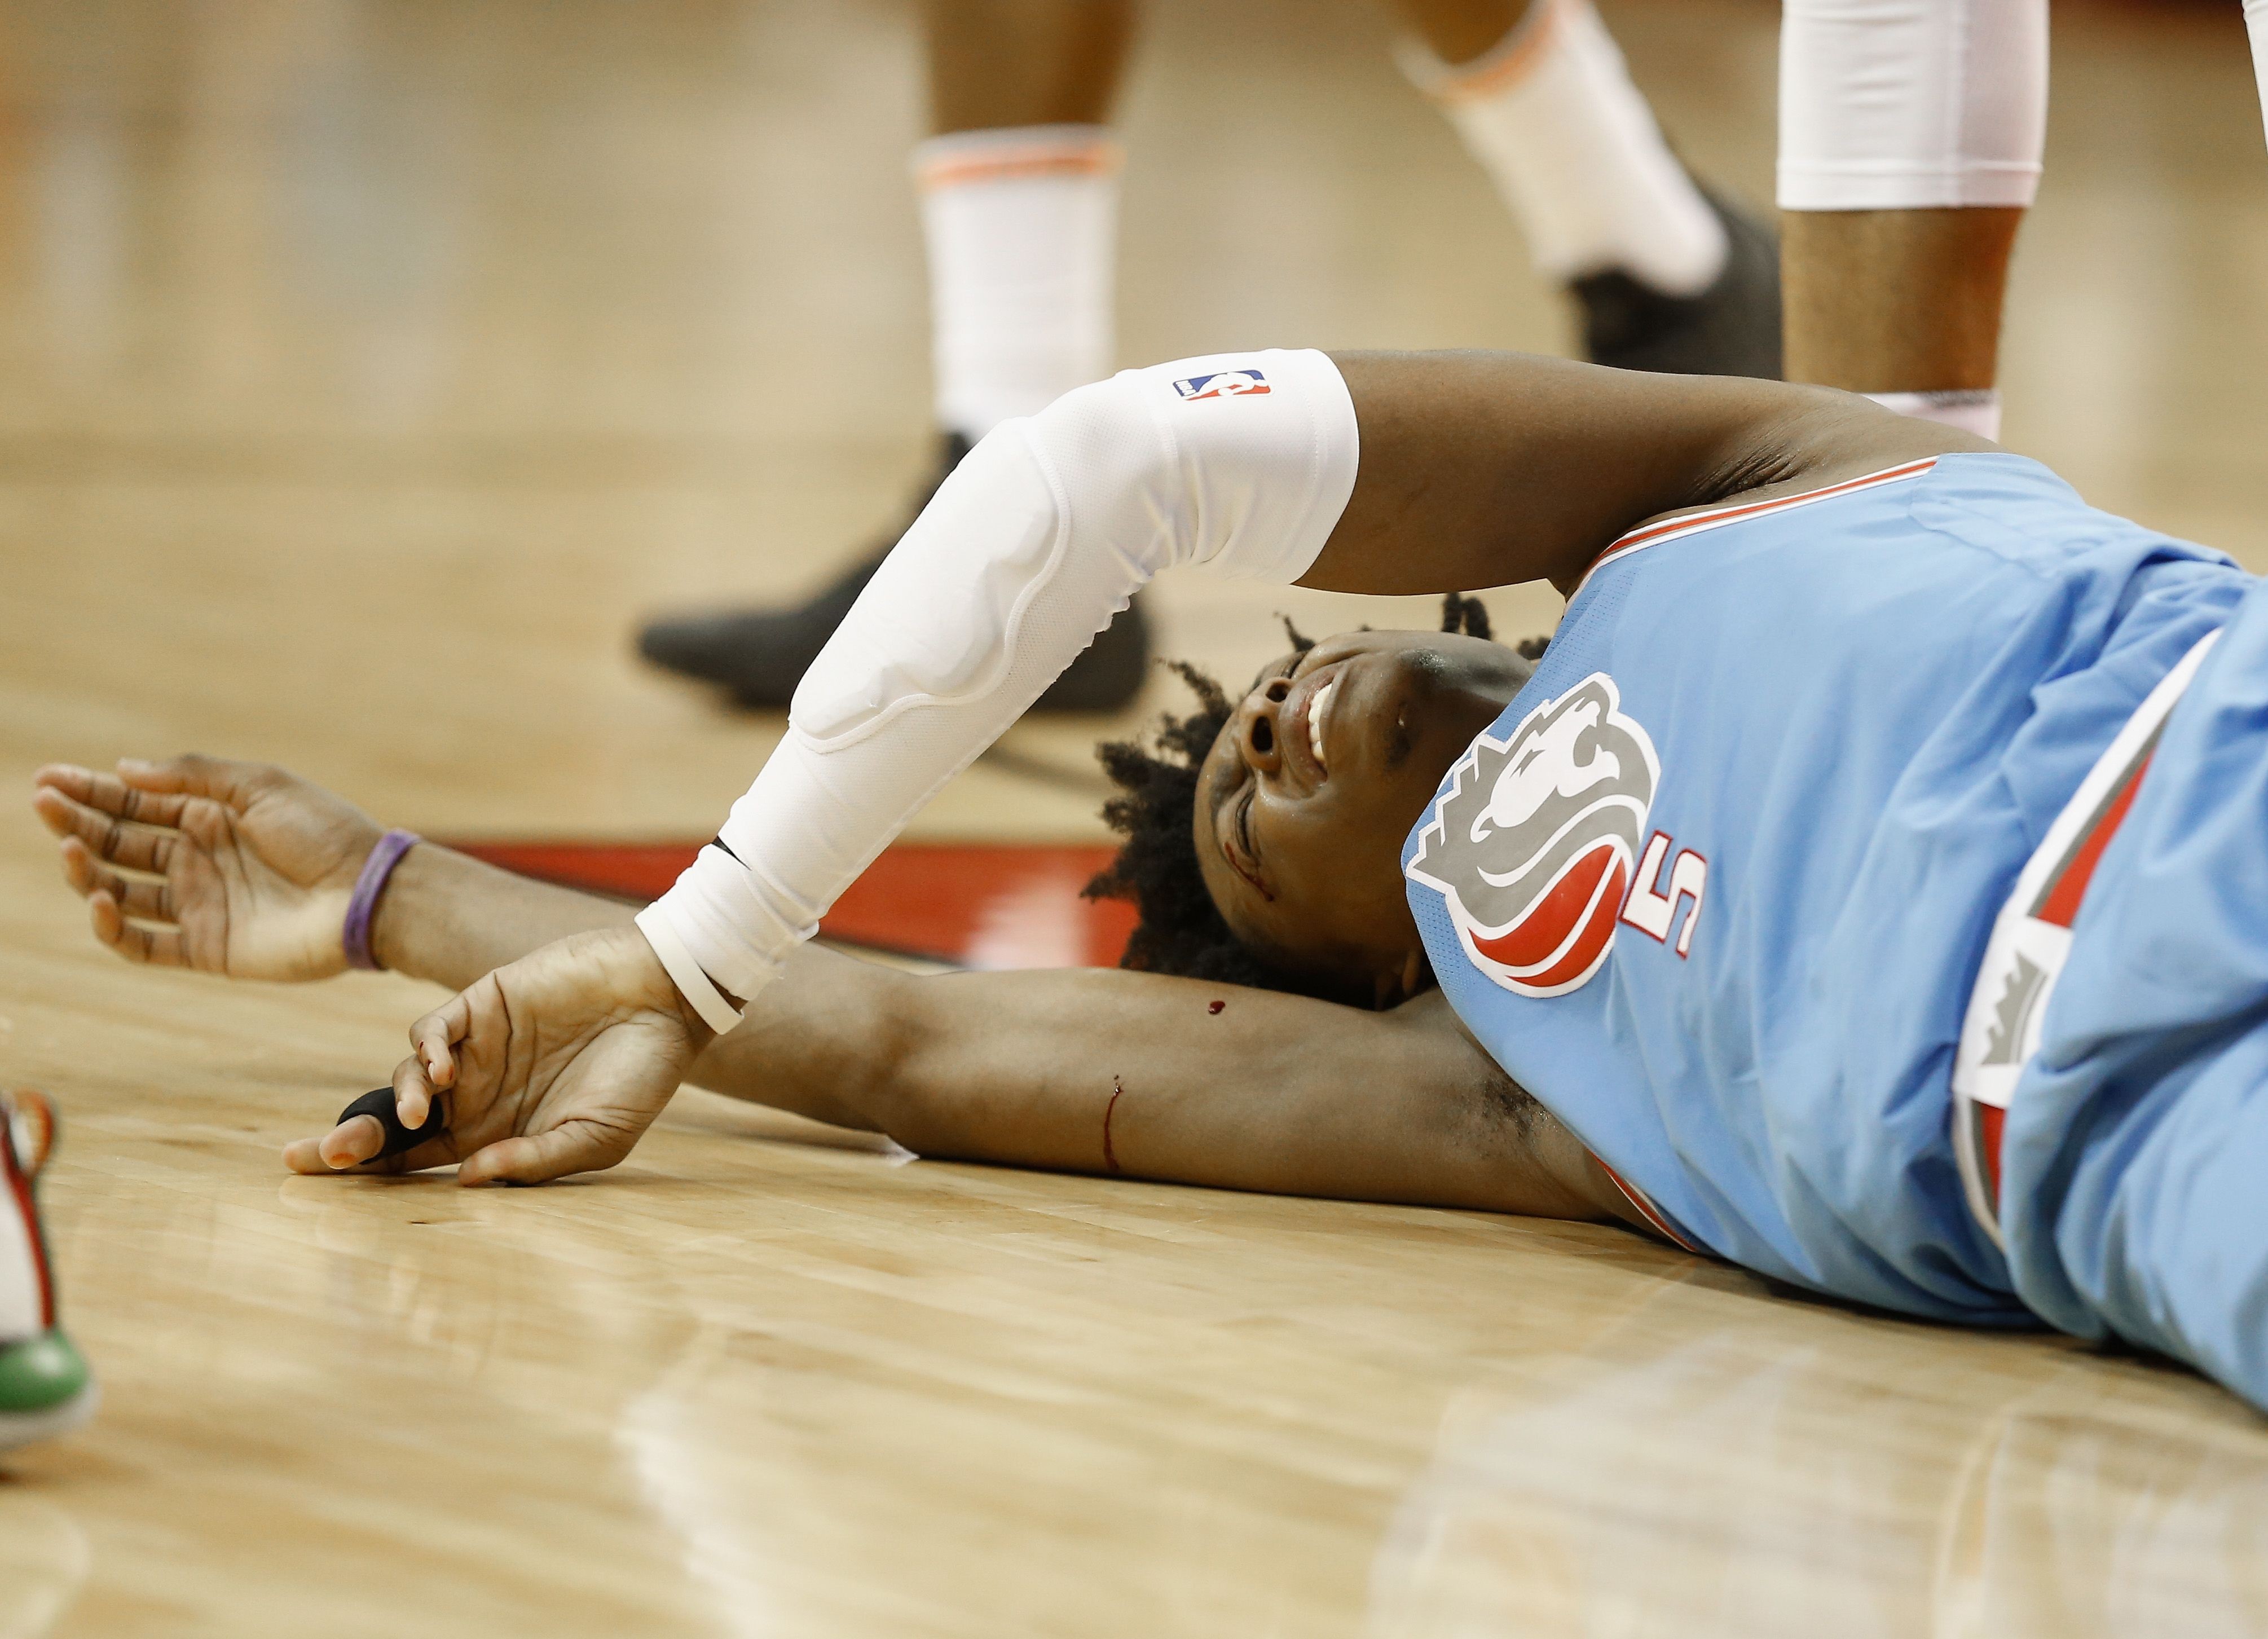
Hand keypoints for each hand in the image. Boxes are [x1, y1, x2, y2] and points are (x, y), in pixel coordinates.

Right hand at [33, 755, 386, 980]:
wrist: (366, 893)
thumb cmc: (324, 833)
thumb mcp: (261, 786)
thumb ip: (193, 776)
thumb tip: (124, 768)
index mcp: (211, 817)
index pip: (136, 804)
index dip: (91, 792)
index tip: (47, 779)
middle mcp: (199, 860)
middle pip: (120, 843)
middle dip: (78, 823)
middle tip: (43, 804)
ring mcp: (200, 905)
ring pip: (121, 890)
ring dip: (87, 871)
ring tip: (70, 848)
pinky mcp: (206, 947)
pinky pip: (143, 944)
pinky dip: (113, 927)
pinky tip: (100, 899)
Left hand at [285, 925, 710, 1184]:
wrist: (668, 1000)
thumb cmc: (642, 1075)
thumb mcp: (597, 1138)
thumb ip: (534, 1161)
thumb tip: (467, 1181)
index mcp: (495, 1135)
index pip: (416, 1162)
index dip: (369, 1175)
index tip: (321, 1189)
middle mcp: (476, 1095)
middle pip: (392, 1124)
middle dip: (347, 1142)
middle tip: (308, 1159)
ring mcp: (476, 1050)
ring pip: (404, 1078)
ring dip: (397, 1102)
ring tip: (420, 1115)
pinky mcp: (482, 1005)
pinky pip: (430, 1030)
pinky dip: (425, 1051)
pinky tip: (444, 1072)